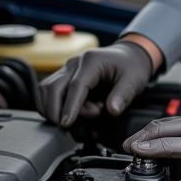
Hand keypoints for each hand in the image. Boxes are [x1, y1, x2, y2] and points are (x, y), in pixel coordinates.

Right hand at [39, 40, 153, 126]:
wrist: (129, 56)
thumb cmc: (131, 67)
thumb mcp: (134, 80)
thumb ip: (123, 95)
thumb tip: (112, 110)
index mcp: (91, 61)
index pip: (75, 86)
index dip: (70, 107)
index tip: (66, 123)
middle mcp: (74, 63)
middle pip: (53, 88)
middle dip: (56, 111)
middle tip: (72, 124)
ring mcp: (67, 69)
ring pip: (46, 90)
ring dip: (54, 108)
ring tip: (81, 114)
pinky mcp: (64, 77)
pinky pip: (49, 92)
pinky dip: (53, 105)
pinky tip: (72, 111)